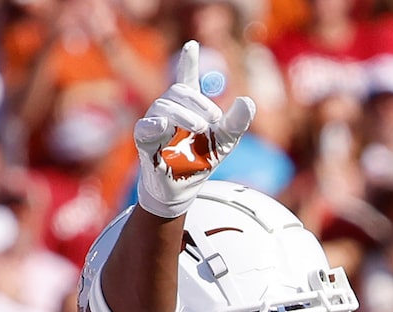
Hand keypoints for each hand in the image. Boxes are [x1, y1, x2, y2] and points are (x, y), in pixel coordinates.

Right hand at [133, 42, 254, 216]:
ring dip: (185, 116)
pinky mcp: (144, 138)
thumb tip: (248, 100)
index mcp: (188, 106)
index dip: (189, 62)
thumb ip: (237, 121)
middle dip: (198, 103)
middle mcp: (169, 108)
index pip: (187, 78)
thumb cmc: (202, 158)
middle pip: (179, 92)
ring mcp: (154, 121)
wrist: (185, 186)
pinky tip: (164, 125)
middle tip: (212, 121)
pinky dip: (155, 125)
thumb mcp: (226, 140)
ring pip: (164, 106)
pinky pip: (145, 126)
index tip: (193, 45)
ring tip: (200, 129)